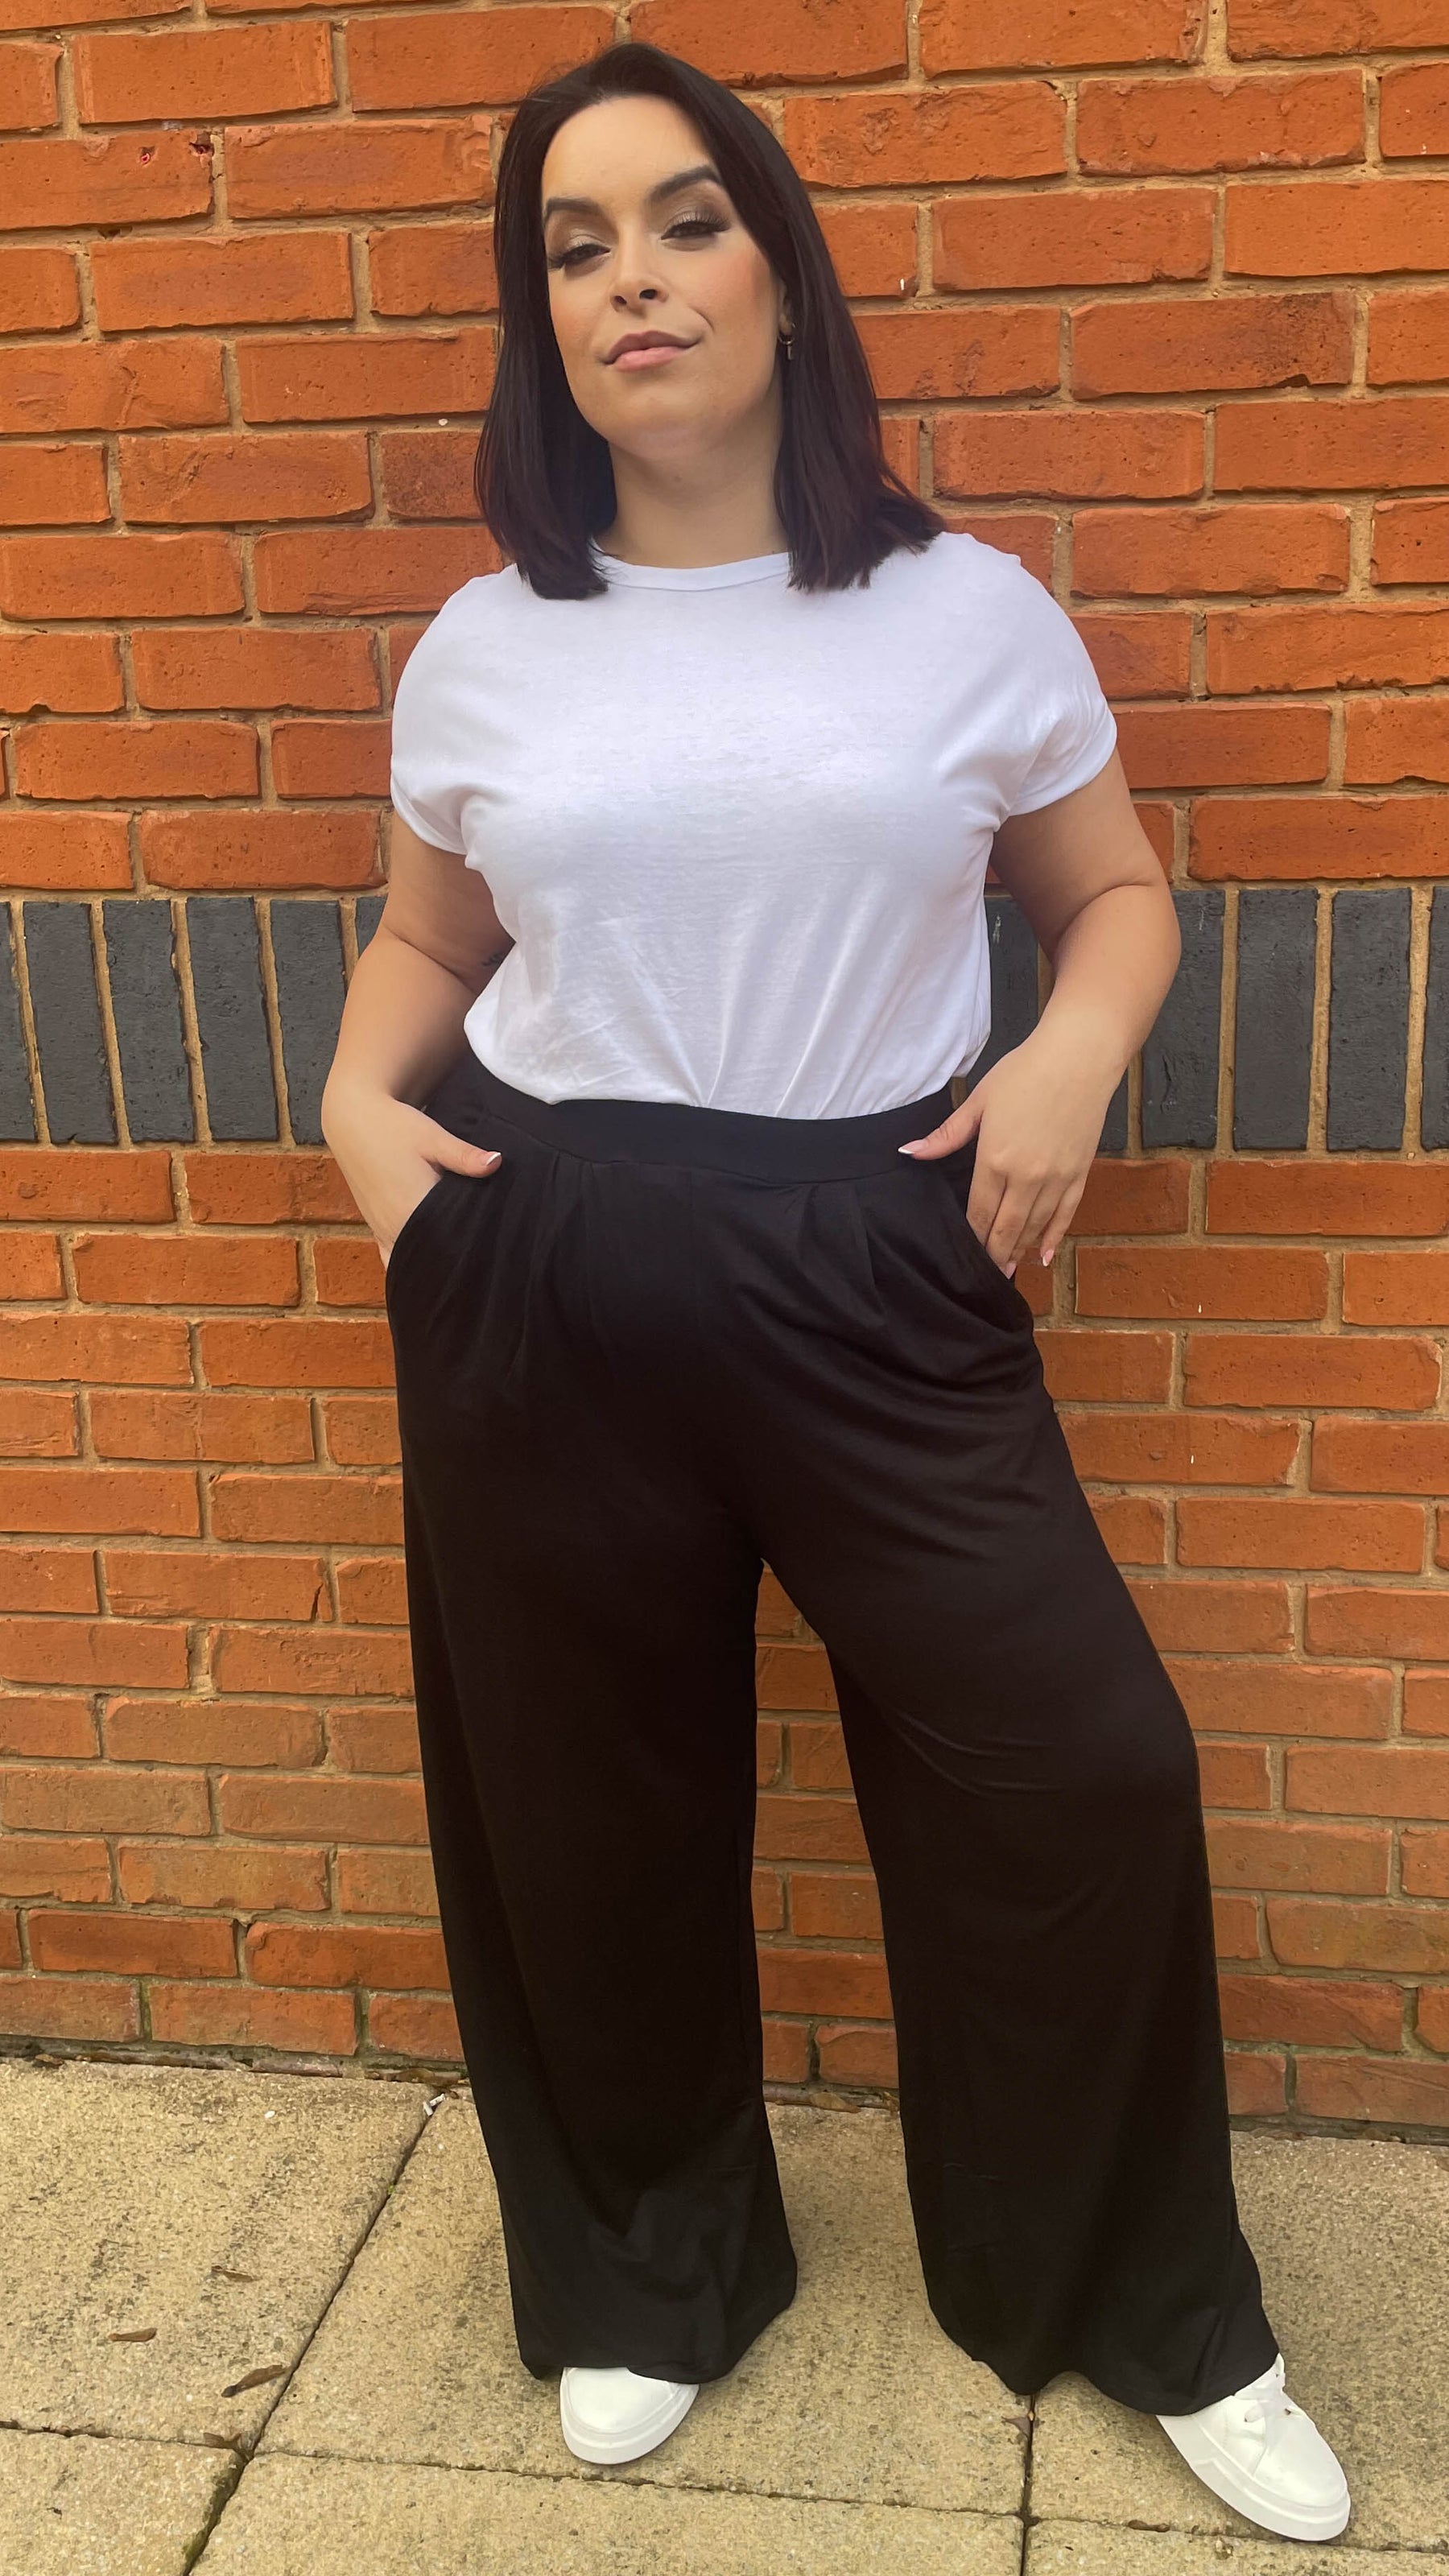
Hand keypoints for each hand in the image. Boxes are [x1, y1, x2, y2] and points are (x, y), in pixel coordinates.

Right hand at [322, 1088, 501, 1267]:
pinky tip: (428, 1263)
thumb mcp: (433, 1137)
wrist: (353, 1120)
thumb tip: (497, 1162)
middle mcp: (394, 1227)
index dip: (471, 1250)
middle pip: (431, 1260)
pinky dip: (409, 1263)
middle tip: (481, 1258)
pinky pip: (392, 1259)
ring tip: (459, 1263)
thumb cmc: (394, 1127)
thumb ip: (465, 1156)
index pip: (450, 1245)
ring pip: (410, 1264)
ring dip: (432, 1264)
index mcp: (412, 1209)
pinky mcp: (375, 1227)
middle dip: (454, 1261)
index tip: (490, 1249)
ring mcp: (382, 1230)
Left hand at [897, 1029, 1119, 1275]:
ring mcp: (1056, 1178)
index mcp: (995, 1159)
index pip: (979, 1211)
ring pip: (1035, 1227)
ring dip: (1020, 1250)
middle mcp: (1026, 1177)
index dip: (972, 1236)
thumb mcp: (980, 1100)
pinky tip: (1045, 1256)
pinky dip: (1054, 1237)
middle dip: (994, 1253)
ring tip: (1008, 1269)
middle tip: (985, 1275)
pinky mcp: (1080, 1173)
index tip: (963, 1255)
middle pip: (1006, 1228)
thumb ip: (947, 1135)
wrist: (1079, 1056)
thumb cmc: (1025, 1071)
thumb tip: (909, 1153)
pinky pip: (1065, 1215)